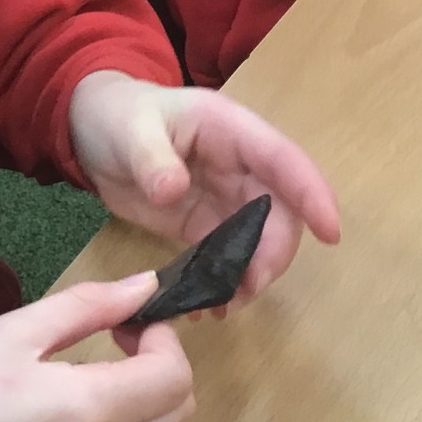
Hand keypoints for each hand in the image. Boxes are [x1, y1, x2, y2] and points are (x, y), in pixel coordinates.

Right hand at [0, 272, 194, 421]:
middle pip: (181, 414)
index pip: (175, 375)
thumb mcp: (9, 334)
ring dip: (154, 416)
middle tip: (116, 349)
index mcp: (90, 409)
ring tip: (102, 394)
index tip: (129, 324)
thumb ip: (86, 306)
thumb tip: (146, 285)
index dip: (163, 339)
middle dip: (162, 372)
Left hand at [67, 71, 339, 310]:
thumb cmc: (117, 116)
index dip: (311, 194)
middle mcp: (240, 165)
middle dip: (274, 253)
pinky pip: (229, 256)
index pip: (284, 161)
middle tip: (248, 289)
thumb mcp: (130, 129)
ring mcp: (226, 196)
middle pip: (280, 211)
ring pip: (260, 240)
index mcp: (230, 130)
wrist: (90, 132)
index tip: (331, 234)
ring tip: (224, 305)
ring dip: (253, 274)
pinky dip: (225, 282)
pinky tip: (205, 305)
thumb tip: (173, 190)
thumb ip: (151, 158)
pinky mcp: (207, 224)